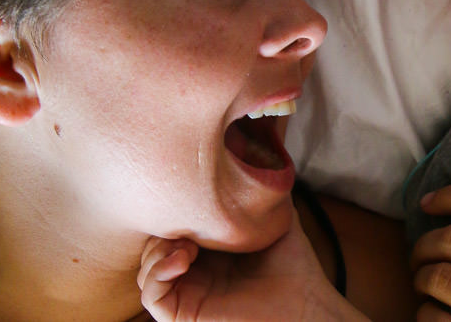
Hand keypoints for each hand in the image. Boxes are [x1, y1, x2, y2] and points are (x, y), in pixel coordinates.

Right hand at [138, 209, 365, 321]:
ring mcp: (187, 292)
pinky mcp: (184, 314)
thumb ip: (259, 187)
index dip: (173, 209)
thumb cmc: (293, 266)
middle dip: (161, 227)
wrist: (305, 304)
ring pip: (145, 270)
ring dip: (157, 250)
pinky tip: (181, 259)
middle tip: (184, 220)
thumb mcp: (271, 216)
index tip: (190, 196)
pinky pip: (151, 296)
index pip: (172, 225)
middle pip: (152, 245)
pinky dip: (156, 273)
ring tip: (187, 245)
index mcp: (207, 248)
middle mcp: (193, 270)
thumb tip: (258, 145)